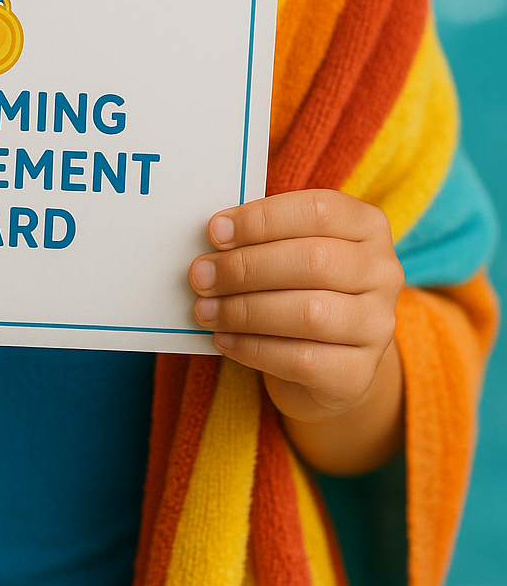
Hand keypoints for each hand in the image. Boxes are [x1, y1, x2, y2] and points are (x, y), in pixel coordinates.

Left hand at [188, 189, 404, 472]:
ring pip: (309, 313)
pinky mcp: (358, 374)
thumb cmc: (298, 287)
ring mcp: (377, 327)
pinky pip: (302, 359)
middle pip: (314, 261)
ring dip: (244, 310)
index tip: (215, 232)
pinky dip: (253, 347)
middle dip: (246, 268)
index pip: (320, 211)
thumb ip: (263, 237)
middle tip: (201, 275)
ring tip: (205, 309)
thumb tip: (215, 236)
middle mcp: (383, 273)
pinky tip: (224, 339)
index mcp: (368, 226)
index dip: (262, 220)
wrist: (326, 361)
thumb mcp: (289, 250)